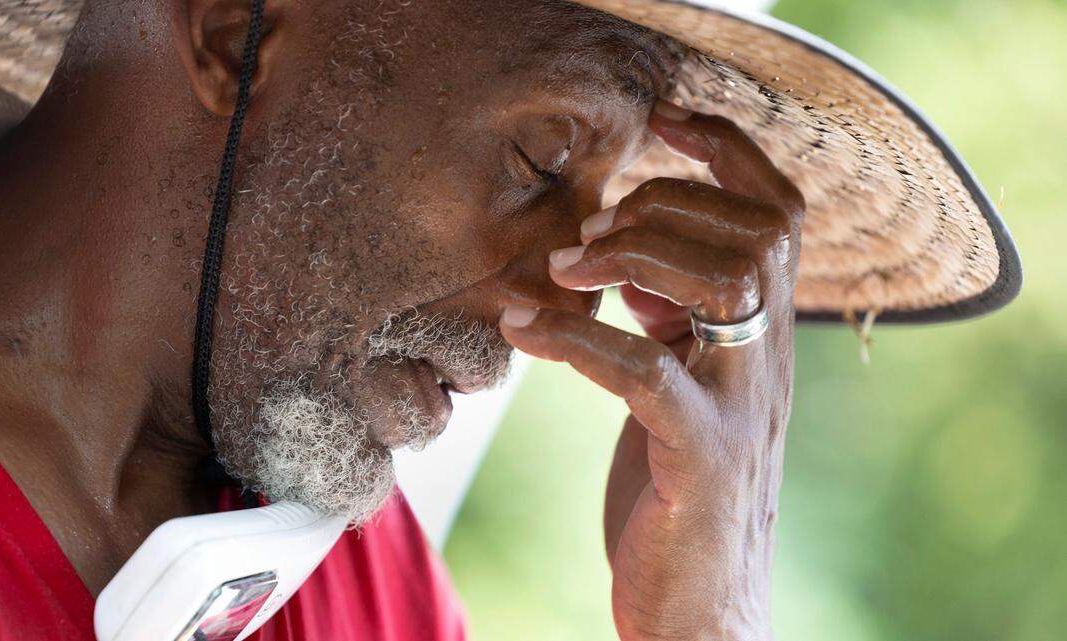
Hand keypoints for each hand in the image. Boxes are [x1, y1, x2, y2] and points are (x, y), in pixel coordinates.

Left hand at [499, 101, 804, 640]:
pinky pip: (643, 369)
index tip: (664, 121)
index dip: (727, 151)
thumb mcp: (684, 389)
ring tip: (557, 273)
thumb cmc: (683, 494)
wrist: (705, 612)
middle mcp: (768, 362)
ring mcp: (741, 407)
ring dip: (627, 256)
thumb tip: (629, 262)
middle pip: (751, 232)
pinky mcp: (699, 456)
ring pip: (720, 282)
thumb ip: (674, 323)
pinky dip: (575, 336)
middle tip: (579, 241)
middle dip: (658, 207)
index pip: (779, 213)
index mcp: (764, 338)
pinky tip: (520, 330)